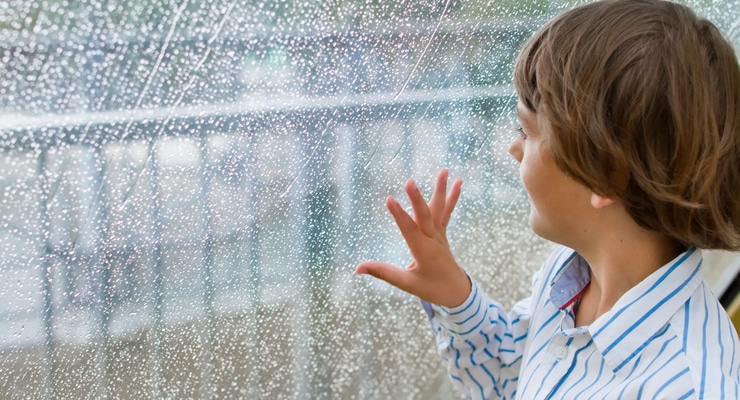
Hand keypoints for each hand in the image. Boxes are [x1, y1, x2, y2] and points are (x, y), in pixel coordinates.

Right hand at [355, 169, 470, 307]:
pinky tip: (458, 181)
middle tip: (410, 181)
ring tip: (444, 170)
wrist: (456, 291)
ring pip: (439, 209)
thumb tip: (357, 268)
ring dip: (441, 189)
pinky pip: (447, 212)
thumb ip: (383, 273)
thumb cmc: (431, 288)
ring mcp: (440, 234)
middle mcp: (433, 240)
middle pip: (424, 216)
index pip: (409, 230)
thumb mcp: (406, 283)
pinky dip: (452, 197)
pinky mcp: (442, 232)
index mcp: (423, 252)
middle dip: (417, 199)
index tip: (389, 199)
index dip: (399, 215)